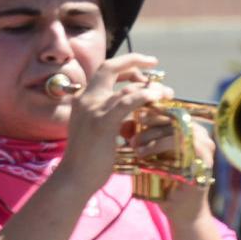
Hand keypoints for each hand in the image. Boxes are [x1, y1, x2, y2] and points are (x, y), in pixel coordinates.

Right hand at [55, 54, 173, 196]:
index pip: (104, 72)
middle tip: (154, 64)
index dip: (125, 65)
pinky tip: (157, 97)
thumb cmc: (88, 160)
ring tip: (165, 94)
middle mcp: (85, 100)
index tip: (144, 68)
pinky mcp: (102, 122)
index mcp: (82, 100)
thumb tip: (137, 108)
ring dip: (150, 88)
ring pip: (126, 87)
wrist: (74, 178)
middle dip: (135, 61)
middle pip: (110, 67)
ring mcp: (92, 110)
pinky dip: (145, 96)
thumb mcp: (99, 131)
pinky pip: (127, 101)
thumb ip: (113, 115)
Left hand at [129, 108, 216, 220]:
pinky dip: (161, 147)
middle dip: (150, 124)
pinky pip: (184, 146)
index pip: (172, 113)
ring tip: (135, 148)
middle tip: (131, 138)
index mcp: (190, 132)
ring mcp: (205, 149)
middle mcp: (201, 137)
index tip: (133, 119)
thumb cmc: (163, 183)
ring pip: (179, 129)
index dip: (153, 112)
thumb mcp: (148, 158)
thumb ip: (139, 141)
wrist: (180, 211)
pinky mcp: (204, 161)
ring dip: (154, 137)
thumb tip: (123, 124)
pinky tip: (144, 156)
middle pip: (176, 118)